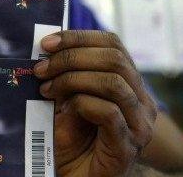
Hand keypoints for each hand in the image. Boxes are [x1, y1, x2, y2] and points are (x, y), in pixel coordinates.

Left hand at [34, 31, 156, 176]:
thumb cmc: (72, 143)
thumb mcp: (65, 102)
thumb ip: (64, 77)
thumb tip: (45, 50)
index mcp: (129, 84)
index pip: (113, 45)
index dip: (79, 37)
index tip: (47, 42)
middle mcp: (141, 101)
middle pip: (114, 58)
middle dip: (71, 57)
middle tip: (41, 68)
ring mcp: (139, 124)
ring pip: (113, 82)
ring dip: (73, 79)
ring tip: (47, 89)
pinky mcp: (128, 146)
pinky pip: (109, 112)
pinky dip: (81, 103)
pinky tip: (63, 110)